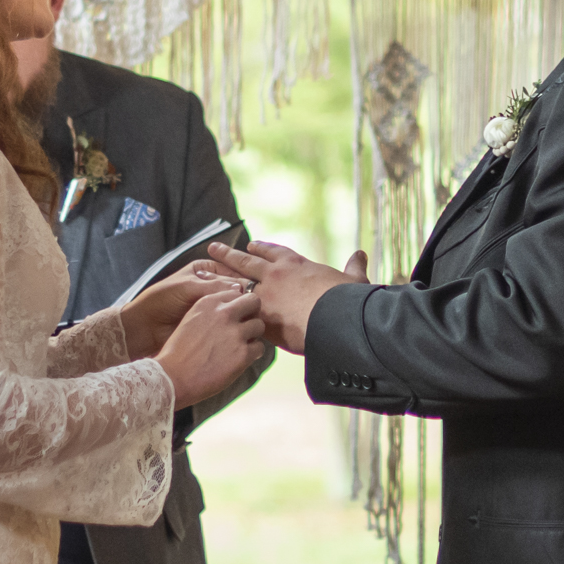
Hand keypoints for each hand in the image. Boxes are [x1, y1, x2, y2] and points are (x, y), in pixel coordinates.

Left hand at [119, 264, 250, 358]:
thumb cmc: (161, 301)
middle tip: (260, 304)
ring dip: (242, 312)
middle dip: (245, 296)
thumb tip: (242, 288)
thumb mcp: (188, 288)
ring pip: (233, 306)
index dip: (244, 278)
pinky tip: (245, 327)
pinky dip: (235, 324)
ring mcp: (211, 305)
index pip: (231, 271)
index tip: (258, 286)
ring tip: (255, 316)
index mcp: (204, 270)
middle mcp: (210, 286)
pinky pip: (227, 321)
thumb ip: (215, 287)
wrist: (144, 327)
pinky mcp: (210, 323)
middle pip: (234, 289)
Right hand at [154, 289, 265, 408]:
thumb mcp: (191, 320)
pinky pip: (260, 348)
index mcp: (208, 302)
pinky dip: (253, 354)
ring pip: (259, 325)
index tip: (234, 317)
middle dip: (252, 313)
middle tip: (245, 327)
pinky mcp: (242, 354)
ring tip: (241, 346)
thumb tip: (232, 310)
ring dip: (253, 335)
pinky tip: (240, 359)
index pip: (237, 293)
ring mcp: (235, 333)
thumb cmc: (178, 352)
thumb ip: (211, 312)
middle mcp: (224, 313)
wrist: (173, 378)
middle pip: (254, 302)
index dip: (238, 305)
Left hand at [205, 241, 368, 354]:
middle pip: (247, 261)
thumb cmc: (347, 300)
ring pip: (235, 281)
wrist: (337, 319)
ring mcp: (266, 295)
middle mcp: (277, 275)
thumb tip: (361, 254)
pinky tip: (208, 305)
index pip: (276, 253)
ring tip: (202, 270)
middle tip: (213, 248)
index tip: (252, 244)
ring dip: (217, 276)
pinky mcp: (260, 316)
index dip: (263, 249)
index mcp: (298, 265)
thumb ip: (354, 268)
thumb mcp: (353, 280)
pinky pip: (236, 308)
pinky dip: (222, 305)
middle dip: (229, 255)